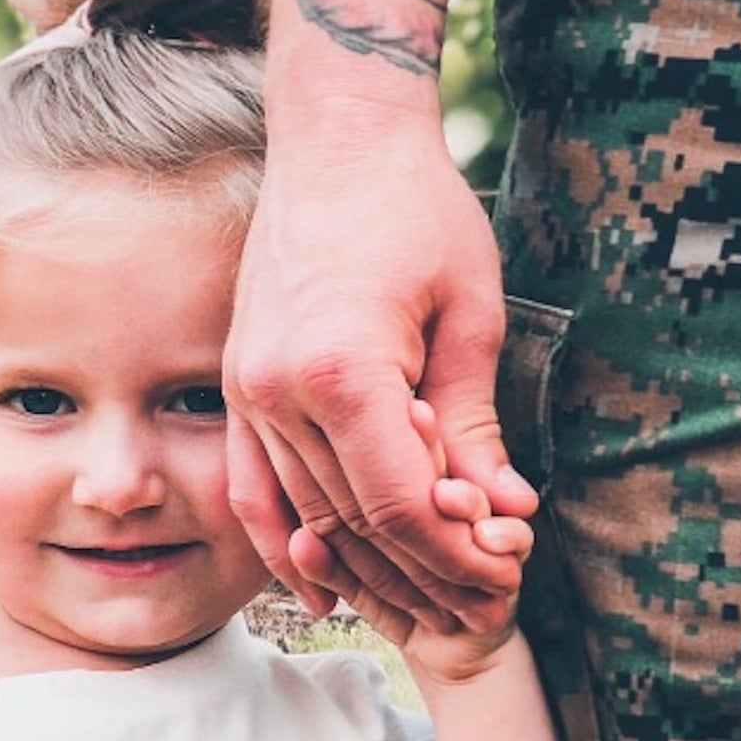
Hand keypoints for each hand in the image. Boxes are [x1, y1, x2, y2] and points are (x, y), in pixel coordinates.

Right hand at [224, 108, 537, 631]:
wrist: (336, 139)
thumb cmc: (416, 210)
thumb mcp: (471, 315)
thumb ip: (475, 425)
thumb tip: (499, 513)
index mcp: (344, 369)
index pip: (399, 503)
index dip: (454, 553)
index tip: (502, 573)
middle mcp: (279, 392)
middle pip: (352, 522)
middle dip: (421, 571)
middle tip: (477, 600)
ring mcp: (247, 393)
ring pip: (304, 518)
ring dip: (365, 568)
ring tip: (421, 598)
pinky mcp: (238, 389)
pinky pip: (252, 490)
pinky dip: (284, 545)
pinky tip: (319, 588)